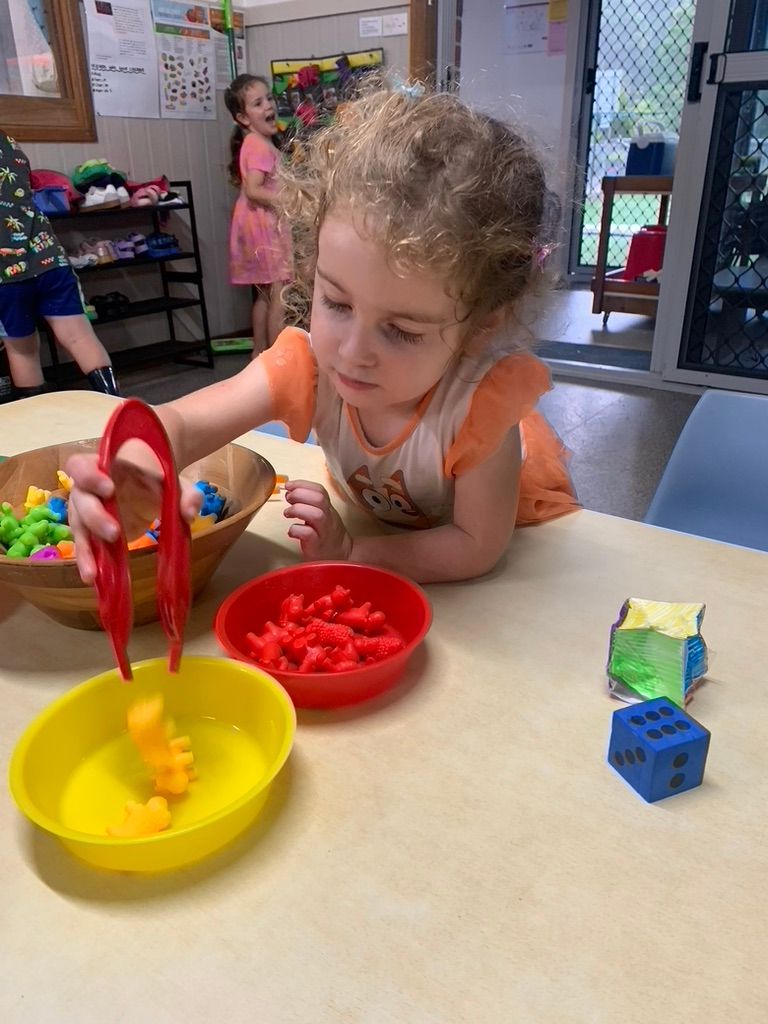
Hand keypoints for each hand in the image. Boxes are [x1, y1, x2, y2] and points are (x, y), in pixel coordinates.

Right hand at [66, 448, 200, 584]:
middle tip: (114, 533)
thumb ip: (188, 494)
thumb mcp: (178, 482)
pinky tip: (92, 577)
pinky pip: (85, 543)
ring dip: (85, 548)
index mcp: (105, 466)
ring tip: (92, 572)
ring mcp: (87, 509)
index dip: (90, 476)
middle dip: (94, 516)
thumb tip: (189, 514)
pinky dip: (88, 559)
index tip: (109, 489)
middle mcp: (89, 487)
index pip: (82, 465)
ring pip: (77, 526)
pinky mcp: (91, 530)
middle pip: (79, 499)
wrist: (152, 483)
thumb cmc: (158, 476)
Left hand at [283, 479, 352, 561]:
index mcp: (328, 508)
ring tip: (288, 513)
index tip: (289, 485)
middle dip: (300, 494)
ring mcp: (324, 532)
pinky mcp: (317, 545)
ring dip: (298, 510)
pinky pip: (308, 534)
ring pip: (316, 515)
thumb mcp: (323, 515)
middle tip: (288, 498)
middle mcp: (328, 518)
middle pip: (319, 499)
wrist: (342, 556)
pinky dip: (296, 529)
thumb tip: (290, 493)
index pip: (319, 490)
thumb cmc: (327, 535)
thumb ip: (309, 504)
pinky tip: (291, 531)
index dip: (303, 484)